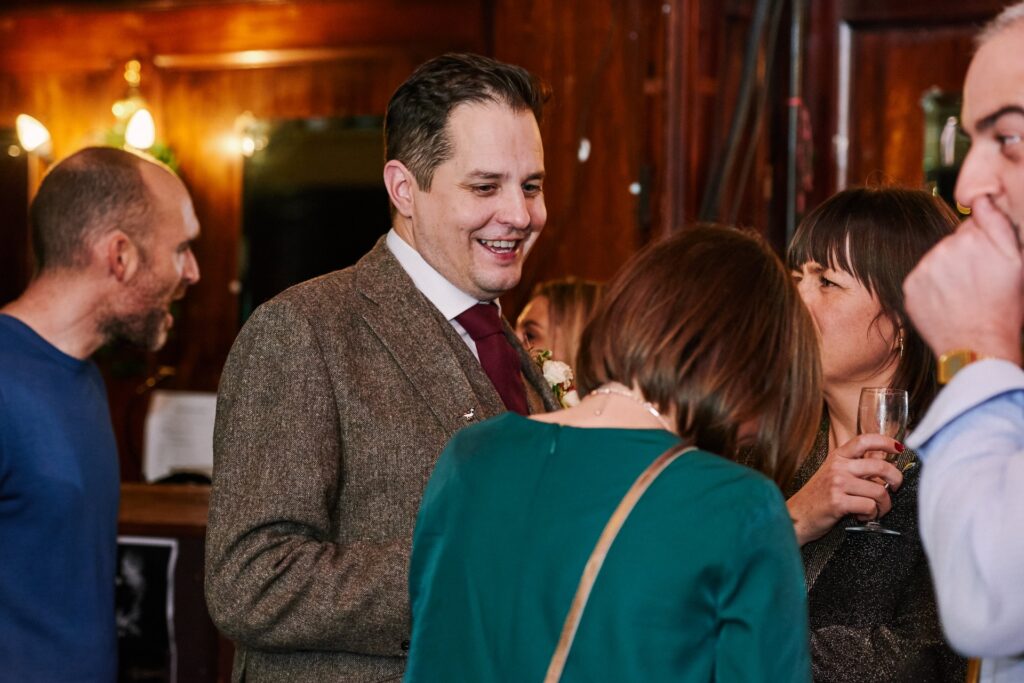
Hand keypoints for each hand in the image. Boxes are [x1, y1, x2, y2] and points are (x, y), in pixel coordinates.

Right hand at [786, 434, 903, 545]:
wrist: (797, 516)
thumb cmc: (817, 497)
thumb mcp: (833, 474)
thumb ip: (855, 465)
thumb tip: (882, 457)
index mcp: (837, 457)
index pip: (864, 440)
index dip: (885, 441)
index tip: (898, 448)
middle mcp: (838, 467)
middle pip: (880, 466)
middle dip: (896, 479)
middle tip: (895, 488)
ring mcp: (837, 483)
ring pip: (879, 491)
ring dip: (884, 505)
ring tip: (876, 509)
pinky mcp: (838, 502)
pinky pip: (869, 506)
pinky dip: (871, 515)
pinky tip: (862, 516)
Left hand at [903, 197, 1023, 363]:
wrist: (978, 345)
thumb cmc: (1004, 307)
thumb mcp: (1016, 262)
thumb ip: (998, 224)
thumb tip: (982, 197)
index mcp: (971, 237)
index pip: (973, 225)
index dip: (982, 243)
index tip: (987, 262)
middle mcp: (943, 248)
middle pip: (952, 242)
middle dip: (963, 257)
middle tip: (978, 283)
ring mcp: (923, 268)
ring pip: (935, 261)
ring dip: (946, 272)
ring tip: (963, 295)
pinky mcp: (909, 286)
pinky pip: (921, 279)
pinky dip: (931, 288)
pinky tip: (947, 302)